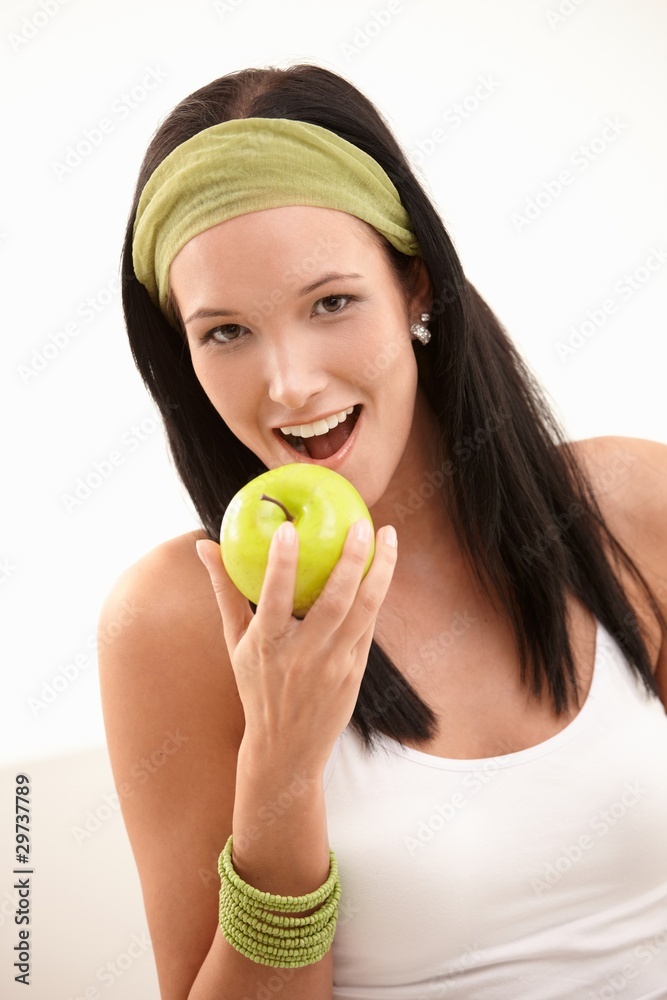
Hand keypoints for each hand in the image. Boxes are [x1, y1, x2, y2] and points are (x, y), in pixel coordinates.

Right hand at [196, 519, 397, 772]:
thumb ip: (225, 590)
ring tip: (389, 535)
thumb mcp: (236, 641)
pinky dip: (377, 593)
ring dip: (381, 570)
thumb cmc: (256, 684)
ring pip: (365, 609)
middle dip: (352, 558)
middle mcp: (303, 654)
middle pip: (335, 600)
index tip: (288, 527)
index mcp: (268, 644)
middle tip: (362, 523)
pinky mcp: (355, 672)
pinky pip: (368, 625)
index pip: (274, 597)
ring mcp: (334, 664)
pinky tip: (383, 567)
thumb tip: (204, 543)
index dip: (281, 563)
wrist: (286, 748)